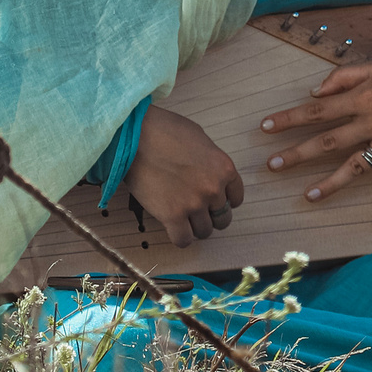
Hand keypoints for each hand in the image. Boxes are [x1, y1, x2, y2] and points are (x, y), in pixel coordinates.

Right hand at [124, 106, 244, 246]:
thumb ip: (210, 161)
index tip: (212, 201)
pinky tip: (172, 226)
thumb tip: (209, 174)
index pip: (236, 198)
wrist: (135, 136)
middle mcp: (213, 189)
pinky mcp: (172, 216)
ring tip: (181, 216)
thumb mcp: (199, 138)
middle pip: (222, 218)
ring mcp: (194, 204)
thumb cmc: (163, 130)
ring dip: (194, 227)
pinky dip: (180, 236)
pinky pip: (184, 240)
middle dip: (210, 216)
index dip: (223, 201)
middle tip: (195, 209)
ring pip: (204, 231)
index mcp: (224, 168)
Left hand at [258, 37, 371, 228]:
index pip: (316, 111)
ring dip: (331, 183)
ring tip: (308, 196)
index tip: (265, 127)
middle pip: (328, 141)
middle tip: (272, 166)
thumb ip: (343, 77)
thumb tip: (315, 94)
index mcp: (363, 97)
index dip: (289, 119)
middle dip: (297, 154)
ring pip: (357, 167)